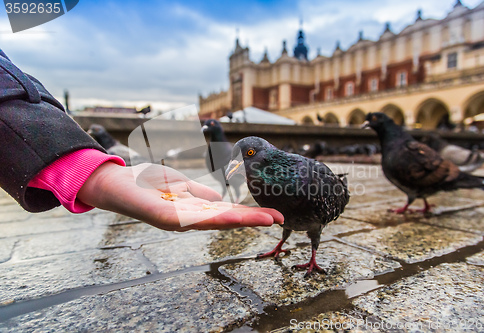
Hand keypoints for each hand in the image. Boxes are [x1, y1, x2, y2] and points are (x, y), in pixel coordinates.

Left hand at [77, 162, 283, 230]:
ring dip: (241, 220)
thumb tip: (221, 199)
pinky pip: (192, 218)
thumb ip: (201, 193)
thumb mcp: (181, 186)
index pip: (228, 213)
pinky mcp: (163, 217)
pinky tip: (230, 214)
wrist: (116, 181)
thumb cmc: (147, 184)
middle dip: (253, 220)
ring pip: (214, 221)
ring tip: (265, 219)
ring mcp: (178, 220)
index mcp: (195, 210)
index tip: (274, 215)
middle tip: (280, 220)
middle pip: (226, 220)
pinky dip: (213, 218)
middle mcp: (189, 219)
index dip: (251, 214)